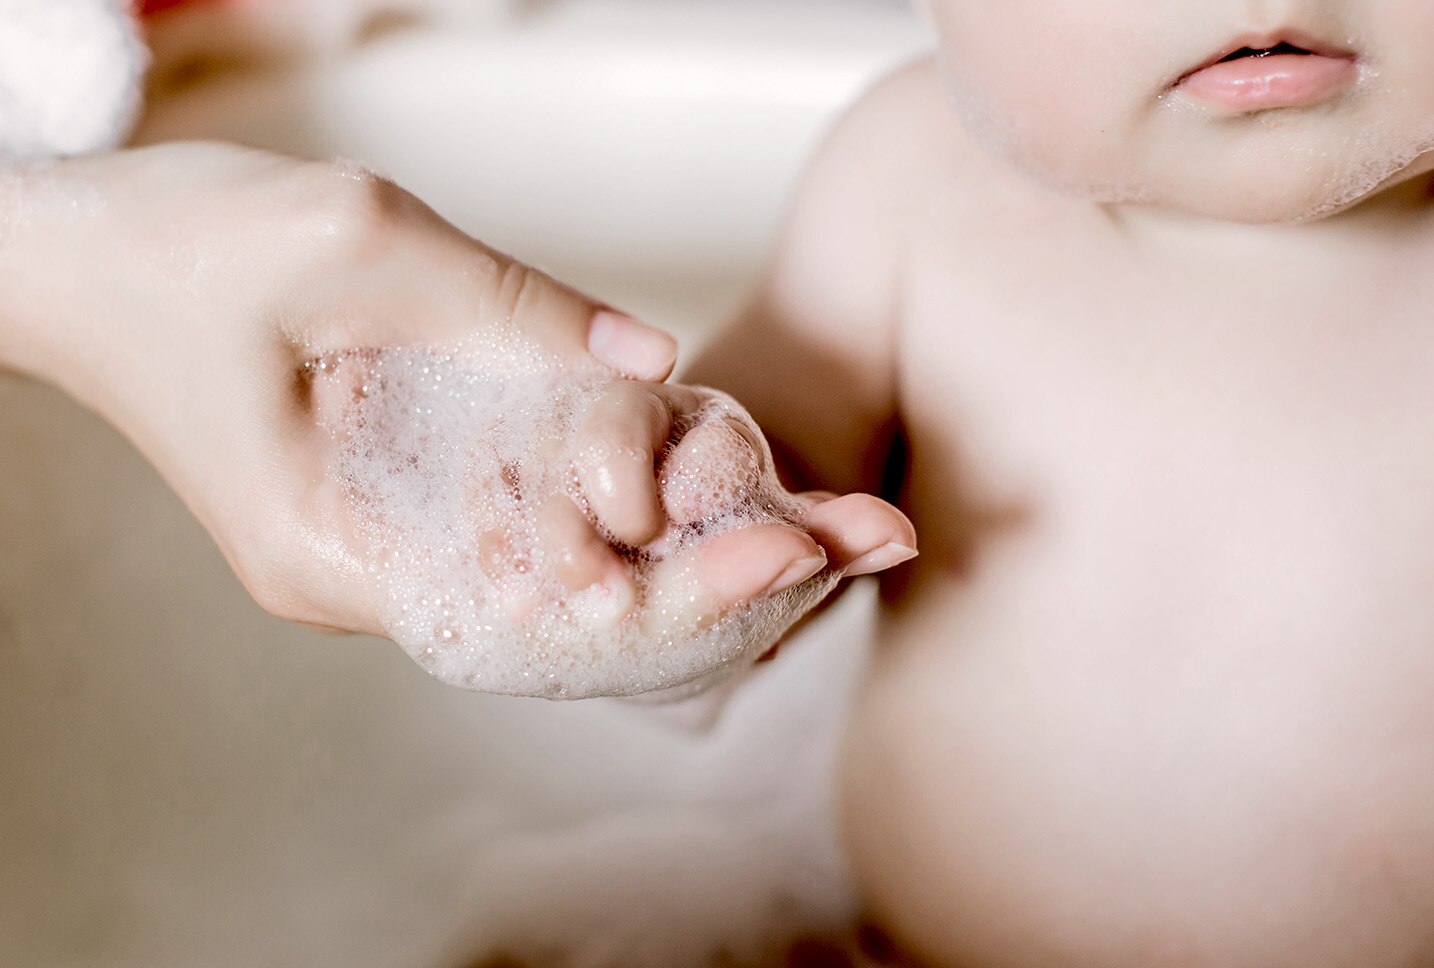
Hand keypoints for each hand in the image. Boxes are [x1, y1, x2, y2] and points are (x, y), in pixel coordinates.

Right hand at [0, 141, 914, 696]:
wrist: (75, 261)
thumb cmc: (180, 248)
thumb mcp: (352, 240)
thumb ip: (513, 309)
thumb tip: (659, 363)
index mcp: (343, 555)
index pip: (549, 618)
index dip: (681, 591)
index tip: (794, 546)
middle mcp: (379, 580)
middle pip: (586, 624)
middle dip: (730, 582)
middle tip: (867, 540)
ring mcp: (395, 548)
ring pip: (577, 584)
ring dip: (705, 555)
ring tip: (838, 526)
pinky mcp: (409, 503)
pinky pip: (544, 533)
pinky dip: (641, 518)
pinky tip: (733, 491)